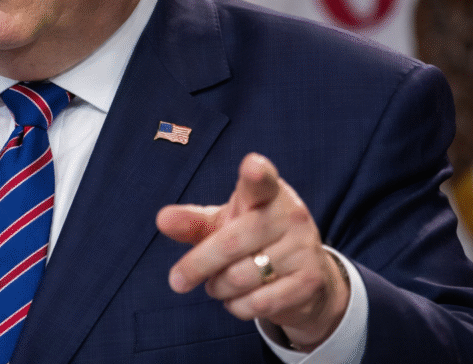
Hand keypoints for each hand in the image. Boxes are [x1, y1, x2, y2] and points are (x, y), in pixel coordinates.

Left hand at [155, 153, 348, 351]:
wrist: (305, 278)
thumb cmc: (254, 240)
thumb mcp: (223, 225)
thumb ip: (193, 222)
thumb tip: (162, 220)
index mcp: (268, 193)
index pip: (261, 180)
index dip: (256, 173)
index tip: (251, 166)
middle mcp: (291, 215)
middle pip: (231, 242)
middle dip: (197, 265)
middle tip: (176, 280)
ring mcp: (304, 247)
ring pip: (241, 277)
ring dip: (219, 287)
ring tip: (218, 284)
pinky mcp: (310, 281)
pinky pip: (259, 303)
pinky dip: (237, 307)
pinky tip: (238, 299)